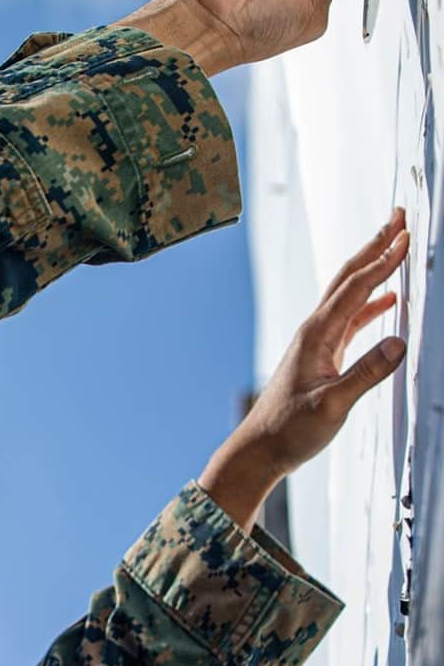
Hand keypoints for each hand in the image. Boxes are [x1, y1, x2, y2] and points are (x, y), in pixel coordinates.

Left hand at [200, 210, 409, 530]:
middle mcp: (315, 330)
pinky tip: (389, 298)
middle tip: (397, 218)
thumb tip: (398, 343)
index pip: (355, 288)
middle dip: (374, 247)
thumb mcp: (332, 405)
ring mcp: (318, 341)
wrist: (261, 447)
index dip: (382, 261)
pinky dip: (372, 303)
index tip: (405, 235)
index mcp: (316, 335)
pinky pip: (352, 319)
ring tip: (396, 246)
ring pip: (351, 295)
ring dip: (375, 270)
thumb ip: (365, 375)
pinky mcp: (323, 355)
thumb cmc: (289, 429)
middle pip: (348, 278)